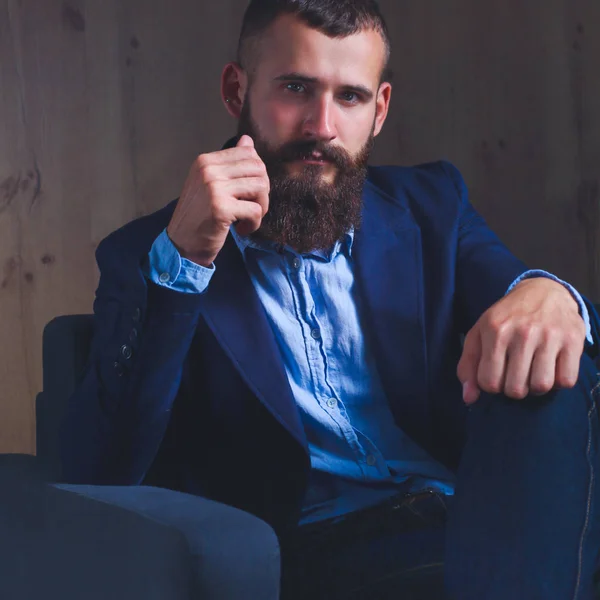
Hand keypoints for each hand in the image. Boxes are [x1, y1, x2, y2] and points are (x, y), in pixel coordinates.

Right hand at [166, 135, 269, 266]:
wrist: (181, 244)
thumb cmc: (199, 216)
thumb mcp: (210, 184)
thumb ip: (229, 164)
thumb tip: (248, 140)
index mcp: (206, 161)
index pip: (248, 153)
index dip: (257, 174)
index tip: (248, 193)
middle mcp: (209, 170)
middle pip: (258, 169)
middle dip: (263, 191)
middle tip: (251, 207)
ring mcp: (214, 188)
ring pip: (261, 187)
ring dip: (261, 207)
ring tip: (248, 218)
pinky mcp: (221, 208)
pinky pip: (255, 210)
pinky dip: (254, 223)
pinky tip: (242, 229)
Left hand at [457, 278, 585, 403]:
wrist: (543, 291)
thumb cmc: (506, 318)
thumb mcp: (479, 333)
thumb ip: (468, 366)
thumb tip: (468, 399)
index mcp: (495, 330)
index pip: (489, 382)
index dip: (492, 385)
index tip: (497, 374)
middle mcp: (522, 332)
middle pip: (515, 389)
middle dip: (513, 388)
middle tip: (516, 373)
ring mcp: (549, 336)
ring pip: (541, 386)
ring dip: (536, 386)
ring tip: (533, 372)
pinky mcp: (573, 340)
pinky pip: (566, 380)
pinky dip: (559, 381)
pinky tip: (551, 368)